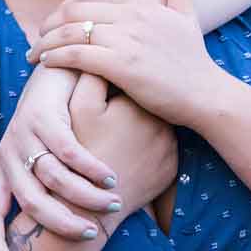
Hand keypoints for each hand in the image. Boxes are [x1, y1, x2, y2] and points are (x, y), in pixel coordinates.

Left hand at [0, 62, 121, 250]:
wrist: (56, 70)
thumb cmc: (57, 121)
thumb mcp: (45, 157)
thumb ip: (51, 189)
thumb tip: (68, 230)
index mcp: (5, 171)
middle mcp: (9, 155)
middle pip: (30, 202)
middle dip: (61, 224)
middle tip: (90, 233)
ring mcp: (24, 134)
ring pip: (53, 178)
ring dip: (84, 196)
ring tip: (110, 203)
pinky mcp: (43, 115)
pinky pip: (68, 151)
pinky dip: (91, 168)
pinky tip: (110, 176)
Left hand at [27, 0, 225, 126]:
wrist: (205, 93)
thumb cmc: (194, 61)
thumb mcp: (188, 18)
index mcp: (141, 3)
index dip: (66, 6)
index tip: (55, 22)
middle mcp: (131, 16)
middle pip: (74, 9)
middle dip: (50, 23)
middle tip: (38, 38)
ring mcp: (126, 39)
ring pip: (70, 31)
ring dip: (46, 41)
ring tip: (35, 53)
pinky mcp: (121, 65)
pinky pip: (76, 55)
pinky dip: (56, 57)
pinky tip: (46, 63)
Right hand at [69, 74, 175, 223]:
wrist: (88, 204)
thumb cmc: (80, 150)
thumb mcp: (79, 107)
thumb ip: (91, 70)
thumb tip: (100, 45)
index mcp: (140, 101)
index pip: (136, 75)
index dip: (117, 77)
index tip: (105, 90)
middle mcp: (163, 122)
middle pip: (150, 98)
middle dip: (133, 97)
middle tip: (111, 117)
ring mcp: (171, 147)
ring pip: (159, 122)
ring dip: (143, 122)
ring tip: (119, 135)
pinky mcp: (171, 168)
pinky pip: (163, 148)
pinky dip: (149, 146)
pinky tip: (130, 152)